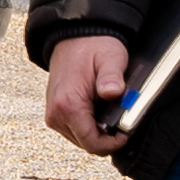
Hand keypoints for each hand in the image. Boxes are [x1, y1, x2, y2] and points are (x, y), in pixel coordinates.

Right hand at [39, 33, 133, 158]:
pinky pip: (75, 130)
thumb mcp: (110, 58)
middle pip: (86, 144)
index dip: (112, 144)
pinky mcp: (55, 113)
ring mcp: (54, 115)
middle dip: (106, 137)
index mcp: (68, 104)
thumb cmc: (94, 46)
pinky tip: (99, 110)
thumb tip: (113, 93)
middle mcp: (56, 114)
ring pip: (81, 139)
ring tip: (109, 111)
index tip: (126, 134)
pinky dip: (89, 125)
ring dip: (98, 131)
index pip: (91, 143)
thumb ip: (112, 77)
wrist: (74, 35)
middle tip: (120, 119)